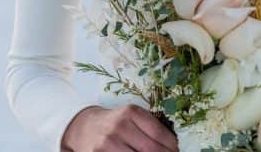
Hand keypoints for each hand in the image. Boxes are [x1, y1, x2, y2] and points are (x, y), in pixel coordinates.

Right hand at [61, 104, 178, 151]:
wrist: (84, 127)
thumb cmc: (115, 123)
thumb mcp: (132, 117)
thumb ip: (150, 127)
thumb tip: (173, 145)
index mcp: (131, 112)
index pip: (158, 132)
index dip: (171, 145)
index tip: (176, 150)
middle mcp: (119, 126)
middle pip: (150, 149)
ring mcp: (107, 143)